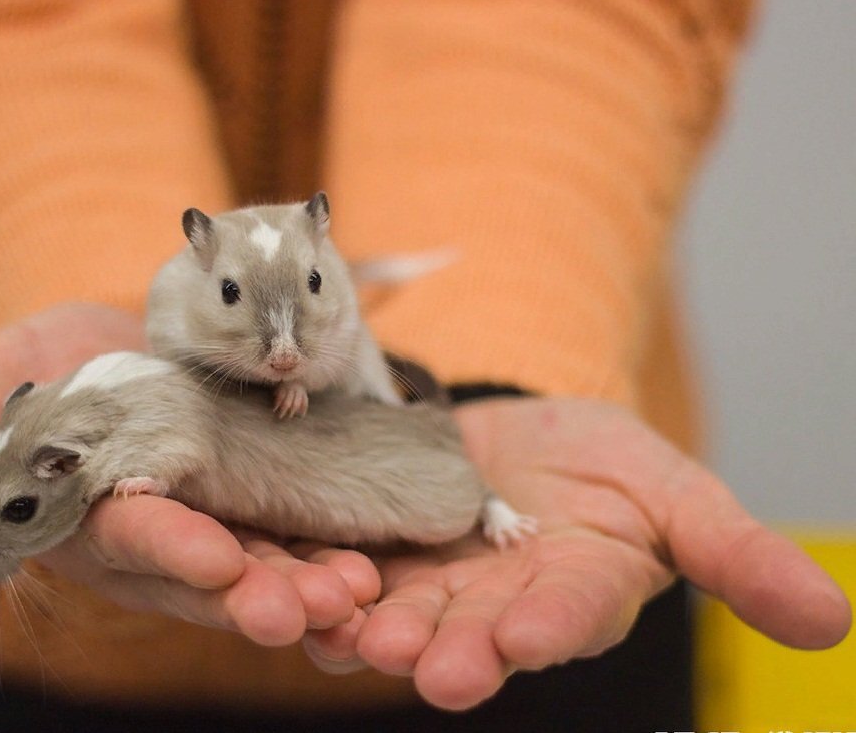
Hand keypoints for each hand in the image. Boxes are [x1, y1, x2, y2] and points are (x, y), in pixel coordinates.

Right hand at [0, 302, 379, 646]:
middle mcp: (163, 536)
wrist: (139, 338)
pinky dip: (339, 552)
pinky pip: (307, 536)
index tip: (215, 560)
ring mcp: (222, 522)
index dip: (169, 550)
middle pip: (208, 573)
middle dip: (253, 593)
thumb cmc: (59, 362)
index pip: (130, 539)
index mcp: (94, 515)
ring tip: (355, 594)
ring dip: (310, 587)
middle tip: (304, 609)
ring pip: (265, 567)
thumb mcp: (5, 372)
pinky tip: (378, 566)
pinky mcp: (270, 503)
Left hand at [303, 397, 851, 709]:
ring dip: (373, 626)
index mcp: (574, 593)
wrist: (522, 438)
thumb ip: (736, 555)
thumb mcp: (677, 493)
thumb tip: (831, 622)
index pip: (567, 614)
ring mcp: (432, 582)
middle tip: (428, 662)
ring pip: (399, 614)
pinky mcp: (378, 550)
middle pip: (474, 630)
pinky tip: (298, 579)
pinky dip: (323, 577)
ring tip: (355, 631)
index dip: (550, 626)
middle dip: (452, 646)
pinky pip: (345, 571)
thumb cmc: (608, 468)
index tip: (529, 634)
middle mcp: (497, 605)